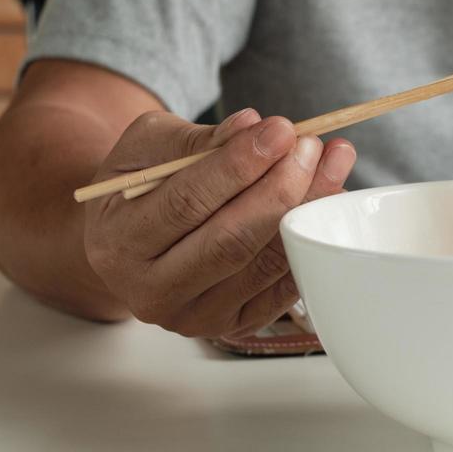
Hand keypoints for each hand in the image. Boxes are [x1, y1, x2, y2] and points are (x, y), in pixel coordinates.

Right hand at [82, 108, 355, 337]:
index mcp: (121, 242)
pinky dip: (310, 240)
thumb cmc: (140, 187)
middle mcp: (152, 290)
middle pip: (231, 241)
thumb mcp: (149, 147)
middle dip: (280, 188)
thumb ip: (198, 139)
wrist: (132, 245)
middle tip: (311, 146)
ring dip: (306, 209)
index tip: (280, 130)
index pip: (187, 203)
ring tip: (331, 162)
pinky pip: (284, 287)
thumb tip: (251, 126)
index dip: (239, 165)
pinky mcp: (235, 326)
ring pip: (265, 264)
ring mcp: (196, 317)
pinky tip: (327, 200)